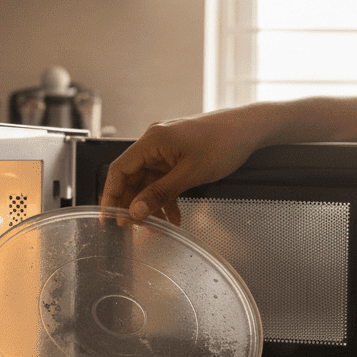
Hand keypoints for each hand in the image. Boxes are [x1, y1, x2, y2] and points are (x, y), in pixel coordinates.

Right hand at [99, 111, 263, 222]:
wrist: (248, 129)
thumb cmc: (224, 141)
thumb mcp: (190, 173)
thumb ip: (160, 193)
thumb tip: (136, 211)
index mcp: (152, 141)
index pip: (119, 170)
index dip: (110, 196)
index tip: (108, 217)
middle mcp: (154, 143)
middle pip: (132, 178)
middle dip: (132, 204)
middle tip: (133, 227)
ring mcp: (166, 150)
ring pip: (148, 183)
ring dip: (151, 205)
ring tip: (155, 226)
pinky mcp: (177, 156)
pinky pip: (163, 181)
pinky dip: (166, 199)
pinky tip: (173, 217)